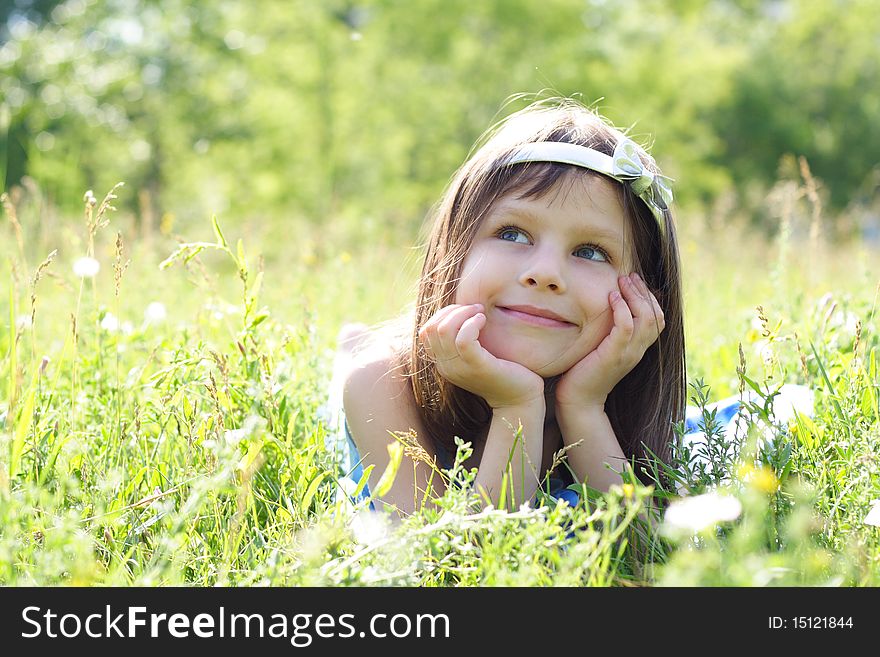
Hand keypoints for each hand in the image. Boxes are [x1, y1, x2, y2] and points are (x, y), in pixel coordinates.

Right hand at [419, 303, 543, 408]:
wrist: (518, 400)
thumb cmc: (501, 372)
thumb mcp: (475, 356)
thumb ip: (463, 340)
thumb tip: (461, 311)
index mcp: (443, 364)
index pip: (426, 332)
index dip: (443, 314)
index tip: (465, 311)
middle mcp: (446, 367)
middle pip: (432, 328)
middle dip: (453, 311)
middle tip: (475, 309)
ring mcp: (459, 368)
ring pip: (444, 330)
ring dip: (463, 313)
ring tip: (480, 314)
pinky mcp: (477, 367)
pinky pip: (463, 339)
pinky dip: (472, 323)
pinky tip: (483, 320)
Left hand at [555, 272, 664, 410]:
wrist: (578, 400)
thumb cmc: (583, 371)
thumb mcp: (601, 346)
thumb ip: (608, 331)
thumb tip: (604, 308)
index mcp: (637, 348)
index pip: (658, 319)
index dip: (649, 297)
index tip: (634, 281)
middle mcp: (638, 350)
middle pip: (656, 316)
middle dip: (644, 292)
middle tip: (629, 276)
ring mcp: (628, 353)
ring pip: (646, 318)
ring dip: (635, 296)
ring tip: (621, 281)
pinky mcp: (614, 355)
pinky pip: (627, 327)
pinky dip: (622, 309)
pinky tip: (611, 297)